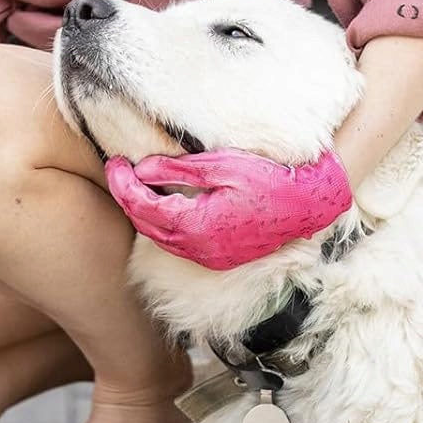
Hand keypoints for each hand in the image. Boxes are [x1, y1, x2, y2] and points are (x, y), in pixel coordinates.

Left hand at [104, 147, 352, 269]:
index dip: (121, 184)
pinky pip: (179, 244)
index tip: (113, 163)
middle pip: (146, 224)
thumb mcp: (221, 166)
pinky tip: (161, 204)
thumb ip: (178, 170)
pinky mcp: (219, 258)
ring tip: (133, 184)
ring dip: (142, 212)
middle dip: (126, 197)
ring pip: (160, 237)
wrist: (309, 206)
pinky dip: (163, 225)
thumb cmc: (269, 180)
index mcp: (196, 224)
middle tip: (117, 170)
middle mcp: (198, 248)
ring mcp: (209, 257)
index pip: (142, 206)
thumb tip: (141, 169)